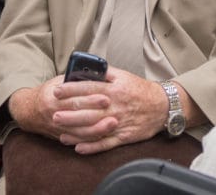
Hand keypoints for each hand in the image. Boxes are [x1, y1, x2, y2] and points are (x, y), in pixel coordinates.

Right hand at [9, 75, 109, 140]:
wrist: (29, 112)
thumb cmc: (48, 93)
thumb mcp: (57, 82)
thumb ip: (74, 79)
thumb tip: (94, 73)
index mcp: (54, 98)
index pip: (74, 98)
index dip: (90, 99)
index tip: (105, 96)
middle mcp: (55, 114)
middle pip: (79, 115)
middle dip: (97, 113)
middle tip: (113, 110)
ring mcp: (59, 128)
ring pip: (80, 132)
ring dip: (97, 129)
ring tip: (112, 124)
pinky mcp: (62, 137)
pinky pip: (79, 141)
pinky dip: (91, 141)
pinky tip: (104, 136)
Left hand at [52, 68, 167, 154]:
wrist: (162, 106)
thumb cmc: (140, 90)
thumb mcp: (124, 76)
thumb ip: (105, 72)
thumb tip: (87, 68)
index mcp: (113, 90)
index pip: (88, 89)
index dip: (71, 90)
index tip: (57, 91)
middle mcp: (114, 106)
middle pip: (88, 110)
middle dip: (69, 112)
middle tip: (53, 114)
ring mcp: (118, 123)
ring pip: (94, 128)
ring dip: (76, 131)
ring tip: (60, 132)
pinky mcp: (124, 136)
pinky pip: (106, 143)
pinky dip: (92, 147)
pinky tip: (78, 148)